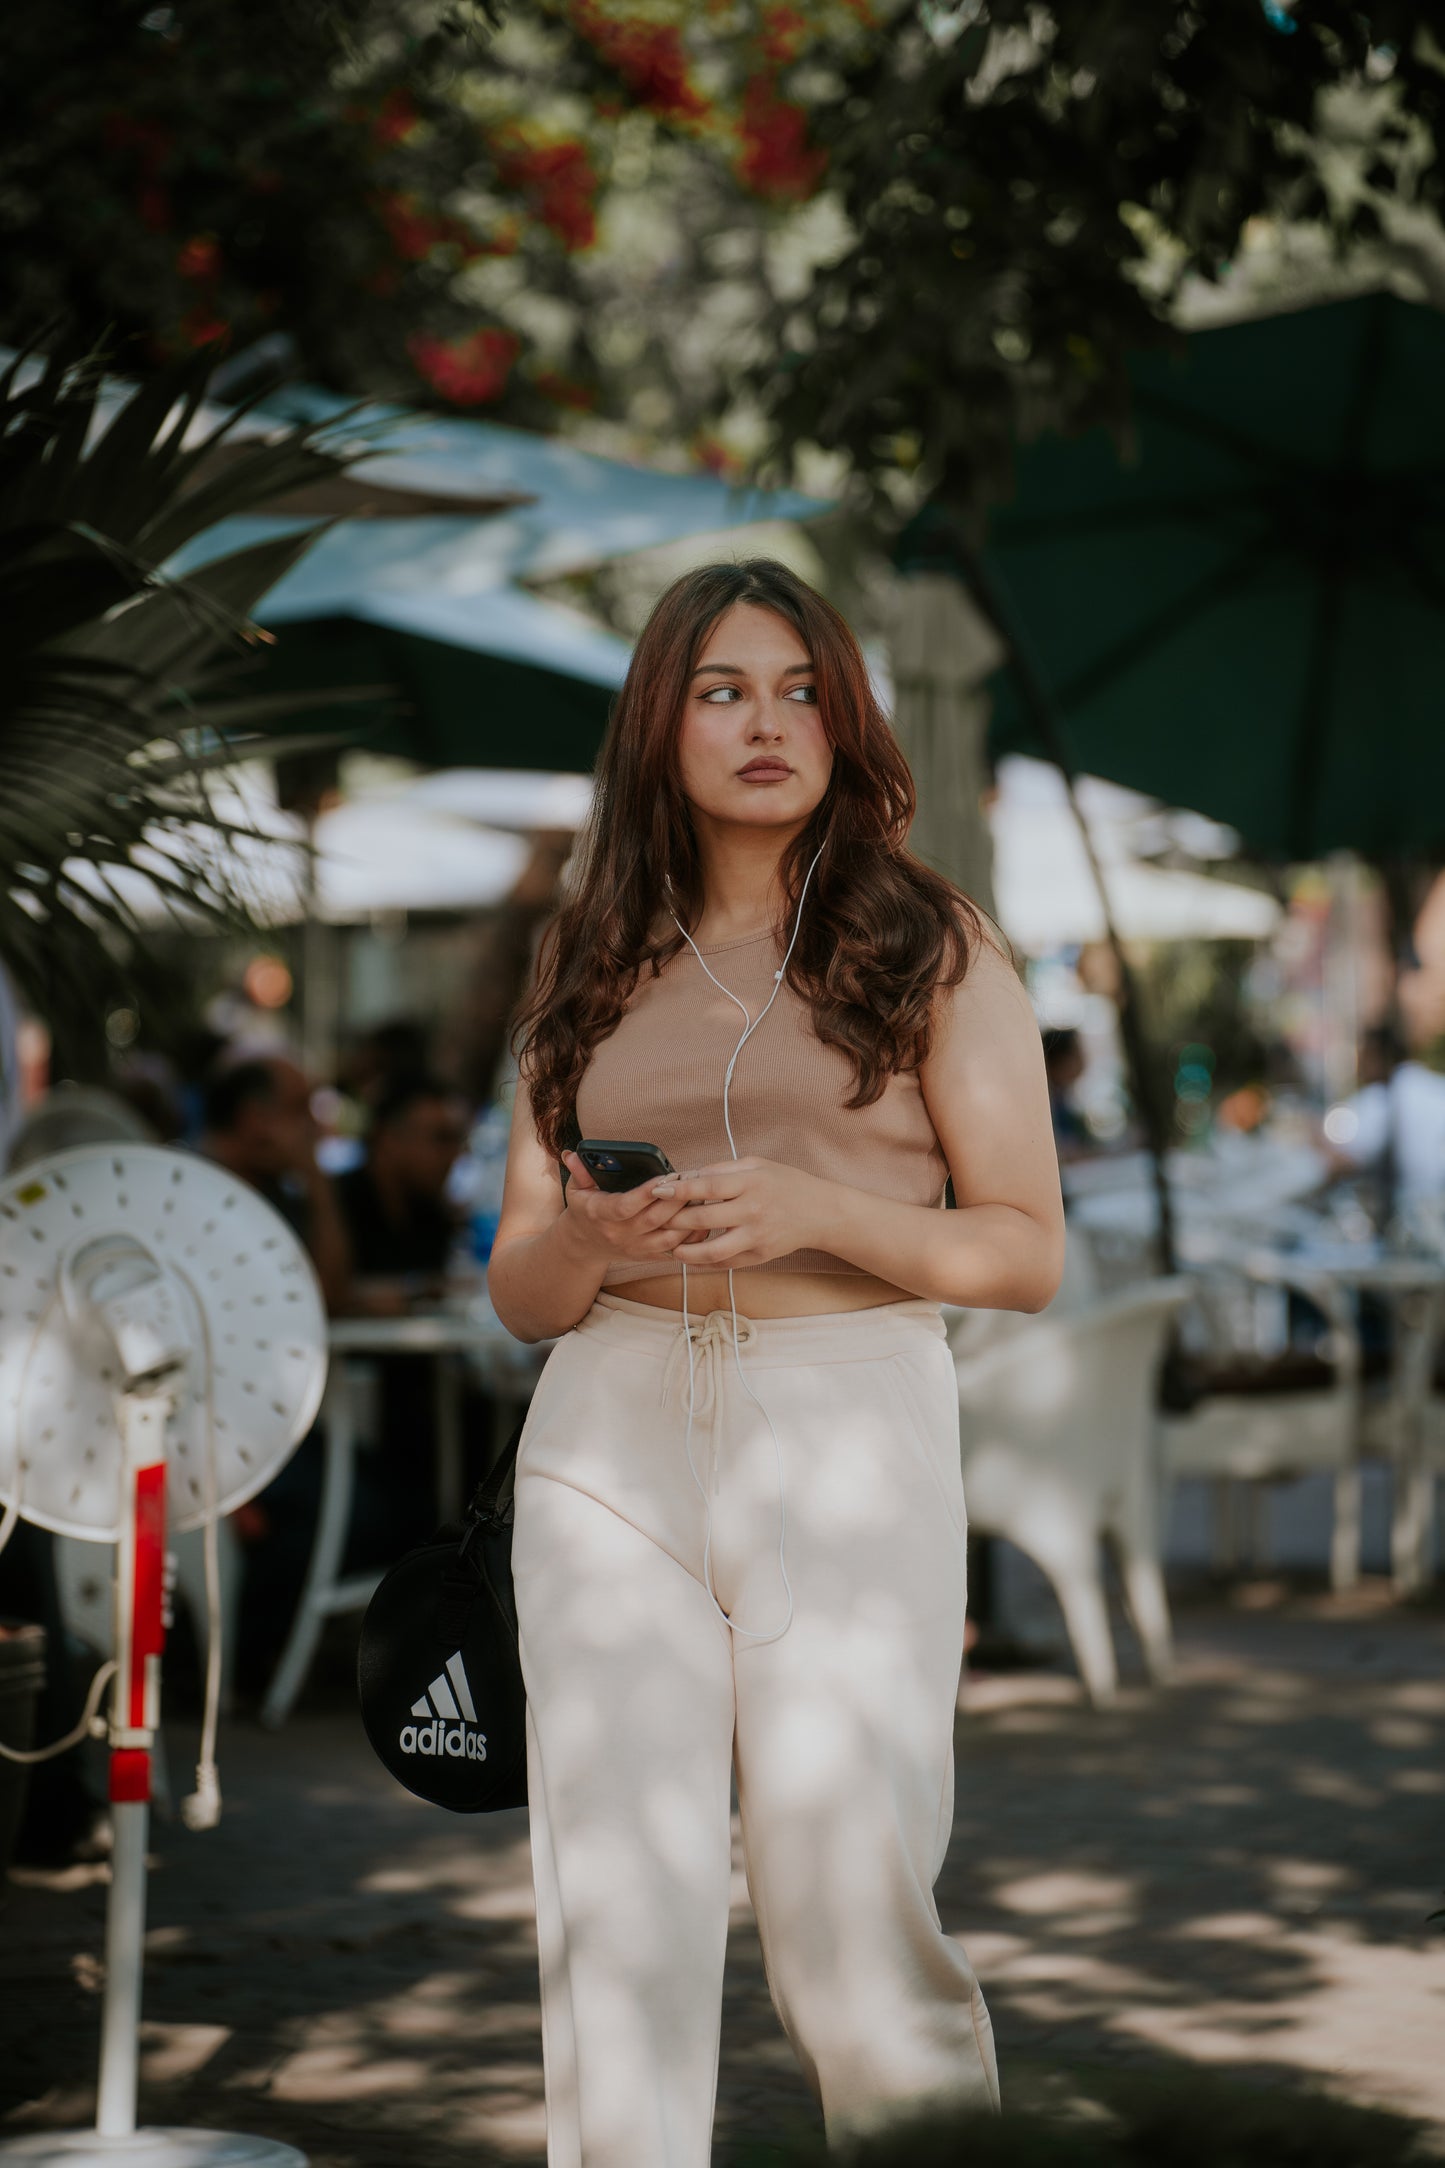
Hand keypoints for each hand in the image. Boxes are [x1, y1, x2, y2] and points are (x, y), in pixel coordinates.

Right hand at [560, 1151, 691, 1265]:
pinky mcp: (648, 1257)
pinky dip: (692, 1237)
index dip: (646, 1193)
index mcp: (600, 1214)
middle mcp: (619, 1235)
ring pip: (669, 1238)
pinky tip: (703, 1218)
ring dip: (689, 1218)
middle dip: (677, 1200)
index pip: (625, 1206)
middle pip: (653, 1220)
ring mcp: (636, 1249)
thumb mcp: (576, 1190)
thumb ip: (579, 1171)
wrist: (585, 1245)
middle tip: (694, 1178)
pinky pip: (675, 1250)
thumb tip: (572, 1153)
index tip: (666, 1176)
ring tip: (703, 1196)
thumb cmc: (585, 1210)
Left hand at [649, 1156, 828, 1270]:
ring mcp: (757, 1236)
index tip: (658, 1191)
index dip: (679, 1190)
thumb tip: (688, 1176)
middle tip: (657, 1219)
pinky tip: (692, 1257)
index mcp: (751, 1183)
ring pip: (712, 1250)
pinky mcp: (760, 1256)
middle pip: (703, 1219)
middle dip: (674, 1220)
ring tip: (671, 1247)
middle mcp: (753, 1210)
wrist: (821, 1213)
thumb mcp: (757, 1164)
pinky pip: (726, 1263)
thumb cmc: (786, 1183)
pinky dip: (705, 1263)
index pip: (707, 1186)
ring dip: (685, 1251)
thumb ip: (722, 1169)